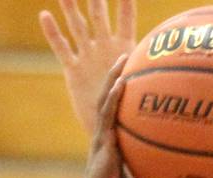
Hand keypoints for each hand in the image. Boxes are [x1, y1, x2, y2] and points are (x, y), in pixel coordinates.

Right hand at [41, 0, 136, 135]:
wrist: (110, 129)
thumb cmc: (131, 111)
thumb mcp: (144, 88)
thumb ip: (149, 73)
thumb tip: (168, 60)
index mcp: (124, 48)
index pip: (127, 19)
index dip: (126, 3)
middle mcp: (104, 47)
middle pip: (98, 15)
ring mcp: (87, 56)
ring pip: (77, 26)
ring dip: (70, 8)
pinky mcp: (73, 69)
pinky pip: (61, 48)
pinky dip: (53, 33)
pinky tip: (44, 15)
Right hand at [78, 55, 160, 177]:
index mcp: (114, 145)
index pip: (120, 115)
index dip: (125, 97)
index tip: (137, 80)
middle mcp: (107, 136)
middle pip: (112, 100)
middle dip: (119, 78)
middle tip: (130, 59)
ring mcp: (102, 136)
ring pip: (106, 99)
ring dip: (114, 77)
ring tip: (124, 59)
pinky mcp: (101, 140)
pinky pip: (108, 113)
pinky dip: (114, 96)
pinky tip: (122, 82)